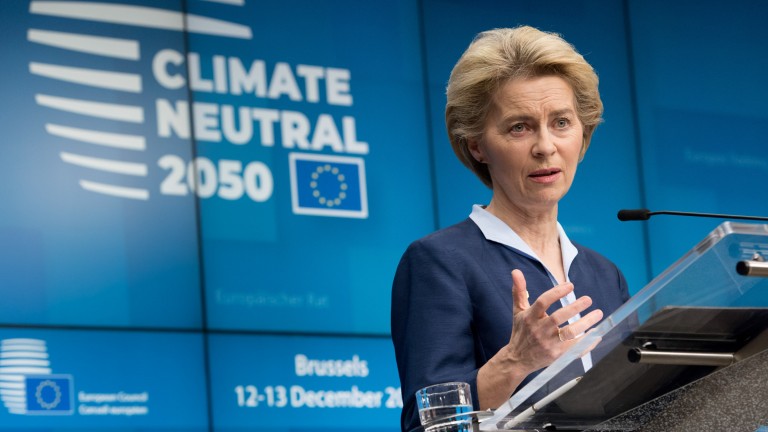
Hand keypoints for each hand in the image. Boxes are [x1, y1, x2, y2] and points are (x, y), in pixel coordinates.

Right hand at [476, 269, 603, 409]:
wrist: (517, 359)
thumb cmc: (520, 332)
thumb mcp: (518, 311)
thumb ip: (519, 291)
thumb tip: (516, 271)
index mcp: (530, 317)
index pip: (543, 302)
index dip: (556, 293)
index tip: (570, 285)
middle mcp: (539, 330)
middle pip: (558, 317)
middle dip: (574, 308)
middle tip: (588, 299)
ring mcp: (548, 343)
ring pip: (569, 333)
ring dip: (585, 323)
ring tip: (598, 313)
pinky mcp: (556, 355)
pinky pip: (574, 348)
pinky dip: (587, 342)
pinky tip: (596, 334)